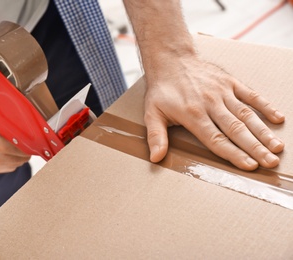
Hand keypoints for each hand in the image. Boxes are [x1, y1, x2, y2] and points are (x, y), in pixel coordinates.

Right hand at [0, 100, 30, 173]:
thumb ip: (10, 111)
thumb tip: (26, 110)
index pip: (24, 150)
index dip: (31, 144)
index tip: (34, 139)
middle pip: (22, 158)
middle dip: (25, 150)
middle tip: (25, 141)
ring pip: (15, 165)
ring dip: (18, 156)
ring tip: (16, 145)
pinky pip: (7, 168)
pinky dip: (10, 161)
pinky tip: (7, 151)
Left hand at [144, 54, 284, 170]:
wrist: (170, 60)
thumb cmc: (162, 90)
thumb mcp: (152, 113)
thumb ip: (156, 136)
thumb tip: (155, 158)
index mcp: (192, 114)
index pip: (215, 139)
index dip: (233, 153)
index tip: (249, 166)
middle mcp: (210, 103)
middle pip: (236, 129)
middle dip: (255, 148)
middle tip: (271, 162)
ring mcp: (222, 92)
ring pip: (246, 114)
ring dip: (263, 131)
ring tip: (278, 147)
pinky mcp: (230, 82)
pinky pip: (251, 94)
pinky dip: (265, 105)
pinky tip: (278, 118)